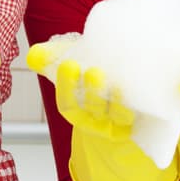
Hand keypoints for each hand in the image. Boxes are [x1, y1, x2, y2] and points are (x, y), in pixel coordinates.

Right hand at [27, 44, 178, 180]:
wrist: (130, 101)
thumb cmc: (98, 80)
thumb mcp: (77, 67)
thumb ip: (53, 59)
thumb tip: (35, 55)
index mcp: (77, 109)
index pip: (67, 102)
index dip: (66, 85)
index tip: (69, 65)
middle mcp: (96, 120)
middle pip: (92, 109)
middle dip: (92, 92)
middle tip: (94, 72)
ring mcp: (119, 124)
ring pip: (117, 116)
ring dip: (117, 103)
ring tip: (119, 85)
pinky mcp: (142, 125)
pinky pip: (143, 120)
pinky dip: (142, 109)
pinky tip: (144, 95)